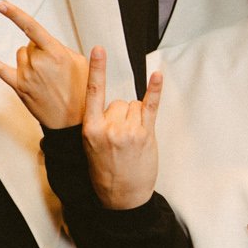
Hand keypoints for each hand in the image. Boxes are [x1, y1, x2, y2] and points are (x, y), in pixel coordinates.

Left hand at [0, 0, 90, 128]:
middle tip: (54, 70)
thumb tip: (44, 42)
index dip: (15, 14)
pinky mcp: (18, 86)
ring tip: (45, 78)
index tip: (1, 4)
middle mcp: (38, 62)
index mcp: (55, 53)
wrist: (73, 120)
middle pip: (29, 44)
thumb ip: (60, 47)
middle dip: (40, 52)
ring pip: (20, 55)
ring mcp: (26, 75)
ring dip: (30, 61)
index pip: (31, 27)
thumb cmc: (80, 89)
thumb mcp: (79, 62)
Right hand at [80, 46, 162, 209]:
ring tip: (132, 141)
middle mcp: (108, 127)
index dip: (96, 70)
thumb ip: (98, 124)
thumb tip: (114, 106)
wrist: (120, 196)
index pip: (94, 93)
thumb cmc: (105, 171)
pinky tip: (157, 76)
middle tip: (120, 139)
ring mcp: (128, 131)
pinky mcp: (145, 134)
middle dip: (121, 115)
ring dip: (135, 118)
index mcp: (90, 129)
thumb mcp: (91, 146)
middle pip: (119, 102)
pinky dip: (154, 90)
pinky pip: (150, 106)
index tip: (98, 50)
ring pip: (133, 106)